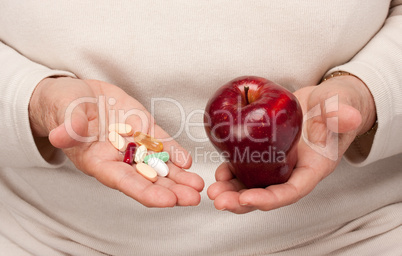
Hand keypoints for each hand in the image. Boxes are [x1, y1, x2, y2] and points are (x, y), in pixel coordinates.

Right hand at [29, 77, 203, 206]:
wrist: (79, 94)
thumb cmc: (65, 106)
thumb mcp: (63, 111)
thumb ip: (68, 125)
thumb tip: (61, 136)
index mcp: (98, 160)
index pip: (123, 181)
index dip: (145, 192)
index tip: (167, 201)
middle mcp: (119, 158)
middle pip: (147, 179)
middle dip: (171, 190)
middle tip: (192, 198)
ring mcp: (135, 144)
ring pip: (159, 165)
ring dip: (179, 177)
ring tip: (198, 186)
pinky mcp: (144, 130)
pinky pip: (162, 144)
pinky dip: (174, 153)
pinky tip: (187, 162)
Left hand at [207, 75, 375, 212]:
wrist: (322, 101)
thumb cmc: (334, 105)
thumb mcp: (339, 106)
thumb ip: (341, 113)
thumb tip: (350, 117)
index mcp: (313, 167)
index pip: (291, 190)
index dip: (270, 198)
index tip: (247, 198)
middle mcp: (293, 170)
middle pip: (266, 193)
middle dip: (242, 201)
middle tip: (219, 200)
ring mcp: (277, 163)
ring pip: (252, 184)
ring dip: (232, 191)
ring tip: (213, 191)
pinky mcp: (264, 153)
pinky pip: (246, 168)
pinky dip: (231, 172)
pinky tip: (219, 171)